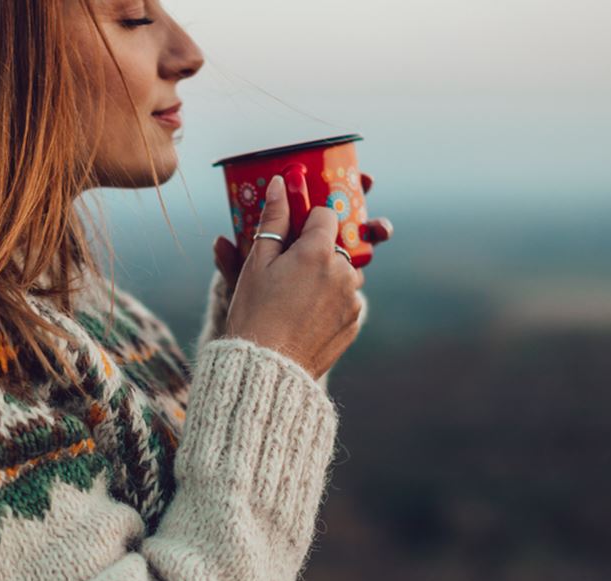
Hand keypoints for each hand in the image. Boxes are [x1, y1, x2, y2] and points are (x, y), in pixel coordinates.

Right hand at [222, 176, 366, 379]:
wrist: (267, 366)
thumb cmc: (255, 312)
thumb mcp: (257, 263)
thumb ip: (273, 219)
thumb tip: (281, 183)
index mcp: (318, 251)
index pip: (325, 215)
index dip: (306, 222)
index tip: (292, 235)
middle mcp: (343, 271)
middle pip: (335, 245)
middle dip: (315, 252)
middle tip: (287, 273)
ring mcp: (352, 299)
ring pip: (342, 273)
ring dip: (325, 277)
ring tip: (294, 299)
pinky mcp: (354, 322)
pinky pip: (345, 301)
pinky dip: (330, 303)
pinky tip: (305, 317)